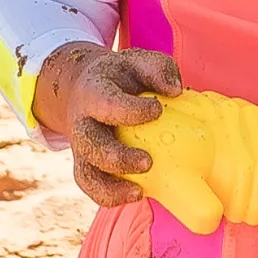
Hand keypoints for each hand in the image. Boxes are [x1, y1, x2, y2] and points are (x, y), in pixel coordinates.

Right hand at [33, 42, 181, 210]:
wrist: (85, 89)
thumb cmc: (121, 77)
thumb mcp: (137, 61)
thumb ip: (158, 69)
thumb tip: (175, 91)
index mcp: (92, 92)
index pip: (106, 103)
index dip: (130, 110)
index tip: (157, 109)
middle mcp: (82, 123)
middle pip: (90, 144)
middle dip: (116, 157)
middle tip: (147, 162)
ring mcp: (81, 148)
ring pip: (86, 173)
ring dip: (110, 187)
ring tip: (139, 192)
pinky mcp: (87, 166)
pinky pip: (92, 187)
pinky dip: (110, 196)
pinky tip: (137, 195)